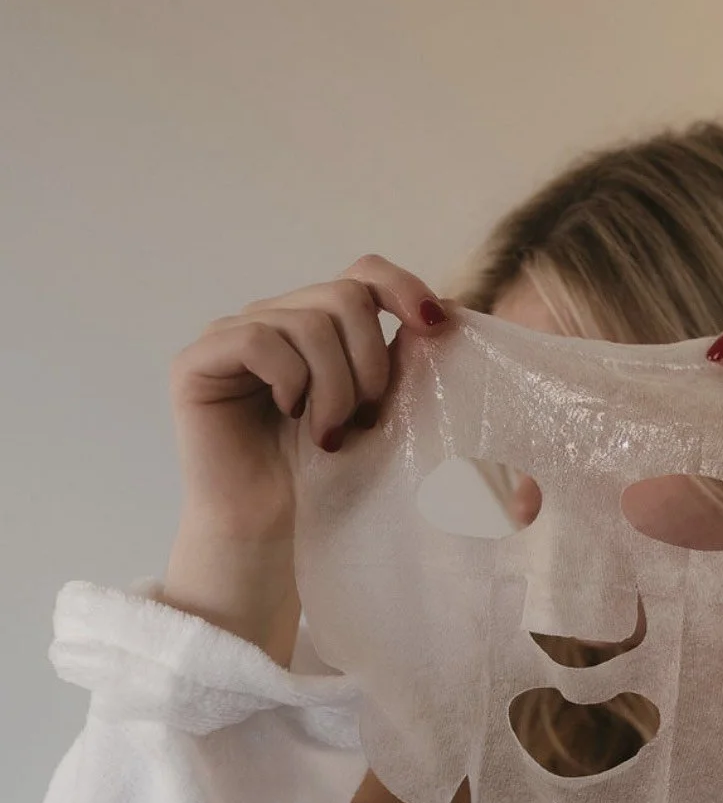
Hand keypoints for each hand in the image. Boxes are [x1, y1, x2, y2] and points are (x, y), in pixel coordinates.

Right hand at [168, 253, 450, 542]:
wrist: (272, 531)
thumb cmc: (326, 476)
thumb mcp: (378, 407)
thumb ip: (401, 357)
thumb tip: (445, 309)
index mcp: (315, 323)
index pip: (361, 272)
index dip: (402, 288)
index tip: (433, 326)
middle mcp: (272, 318)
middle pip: (343, 295)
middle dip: (369, 362)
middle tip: (366, 418)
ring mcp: (230, 334)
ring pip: (307, 321)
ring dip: (334, 386)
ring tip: (330, 434)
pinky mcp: (197, 361)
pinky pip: (259, 339)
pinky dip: (290, 380)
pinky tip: (292, 415)